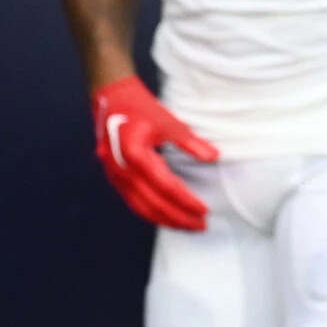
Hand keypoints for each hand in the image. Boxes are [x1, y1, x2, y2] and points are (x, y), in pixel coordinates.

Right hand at [91, 76, 216, 231]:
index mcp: (135, 154)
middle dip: (178, 217)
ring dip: (165, 220)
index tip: (204, 210)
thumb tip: (214, 157)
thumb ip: (190, 142)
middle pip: (153, 203)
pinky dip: (151, 213)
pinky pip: (133, 202)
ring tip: (187, 226)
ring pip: (141, 208)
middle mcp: (122, 170)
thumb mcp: (168, 121)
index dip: (186, 201)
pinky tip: (166, 217)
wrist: (112, 100)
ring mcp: (115, 177)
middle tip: (201, 225)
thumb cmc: (142, 109)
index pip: (166, 186)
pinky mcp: (114, 179)